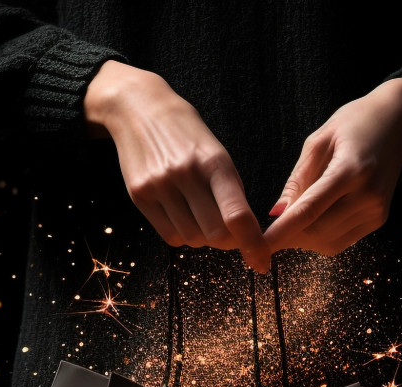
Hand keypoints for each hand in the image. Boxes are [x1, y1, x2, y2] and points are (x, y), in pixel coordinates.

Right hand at [84, 61, 270, 272]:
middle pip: (215, 235)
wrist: (139, 109)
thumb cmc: (187, 134)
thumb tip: (244, 233)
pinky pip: (170, 236)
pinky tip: (184, 217)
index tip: (262, 262)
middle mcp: (185, 175)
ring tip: (203, 217)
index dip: (253, 244)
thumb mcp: (217, 152)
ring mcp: (159, 186)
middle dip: (228, 243)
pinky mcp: (139, 196)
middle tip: (231, 235)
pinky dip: (183, 236)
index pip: (237, 215)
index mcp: (214, 162)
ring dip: (204, 238)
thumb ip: (230, 190)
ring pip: (192, 239)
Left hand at [263, 77, 401, 256]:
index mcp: (350, 170)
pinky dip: (320, 237)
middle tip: (270, 228)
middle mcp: (367, 194)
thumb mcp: (319, 141)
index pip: (308, 211)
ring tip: (294, 219)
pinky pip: (341, 241)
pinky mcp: (378, 219)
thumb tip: (275, 213)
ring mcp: (376, 210)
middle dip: (289, 235)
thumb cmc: (354, 124)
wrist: (399, 123)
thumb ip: (298, 179)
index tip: (259, 246)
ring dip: (303, 238)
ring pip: (327, 242)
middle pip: (316, 231)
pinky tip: (314, 220)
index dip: (280, 232)